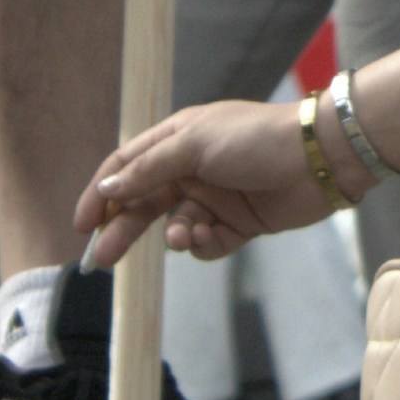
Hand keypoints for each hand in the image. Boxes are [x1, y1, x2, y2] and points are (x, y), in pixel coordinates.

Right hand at [74, 98, 342, 267]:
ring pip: (173, 227)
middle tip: (102, 259)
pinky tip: (207, 236)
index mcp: (176, 140)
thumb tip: (106, 186)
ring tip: (182, 235)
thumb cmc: (255, 139)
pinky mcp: (237, 223)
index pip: (125, 167)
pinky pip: (204, 243)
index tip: (81, 225)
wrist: (318, 158)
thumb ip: (148, 169)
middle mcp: (191, 169)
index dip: (100, 194)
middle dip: (122, 229)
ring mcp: (214, 197)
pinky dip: (201, 244)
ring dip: (172, 235)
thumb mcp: (194, 145)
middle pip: (143, 204)